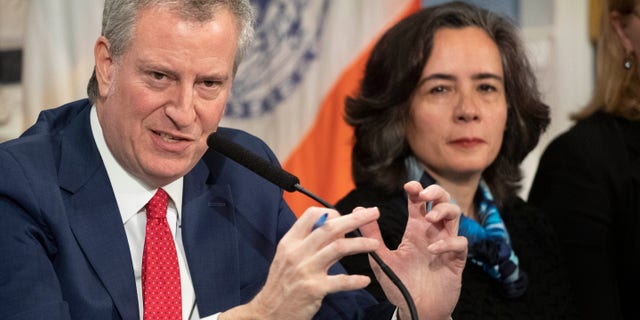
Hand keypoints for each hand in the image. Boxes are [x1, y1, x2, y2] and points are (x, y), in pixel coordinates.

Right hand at [220, 206, 381, 319]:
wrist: (268, 312)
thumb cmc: (281, 284)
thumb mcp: (287, 257)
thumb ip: (305, 241)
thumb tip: (328, 226)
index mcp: (290, 242)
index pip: (311, 215)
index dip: (331, 213)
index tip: (345, 216)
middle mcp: (298, 252)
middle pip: (330, 227)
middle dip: (355, 219)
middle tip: (373, 213)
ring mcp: (306, 270)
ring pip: (338, 248)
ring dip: (360, 244)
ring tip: (375, 244)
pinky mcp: (314, 289)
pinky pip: (340, 281)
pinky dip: (354, 280)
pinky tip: (364, 280)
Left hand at [360, 182, 466, 319]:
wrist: (415, 310)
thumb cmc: (399, 284)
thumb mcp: (381, 258)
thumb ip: (371, 235)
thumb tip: (358, 209)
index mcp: (415, 230)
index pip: (419, 201)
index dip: (417, 189)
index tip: (408, 186)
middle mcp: (432, 233)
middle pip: (442, 201)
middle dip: (436, 192)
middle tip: (423, 195)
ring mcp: (445, 245)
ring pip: (455, 216)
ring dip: (445, 211)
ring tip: (430, 218)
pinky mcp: (455, 261)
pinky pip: (460, 244)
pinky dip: (449, 242)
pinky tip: (433, 250)